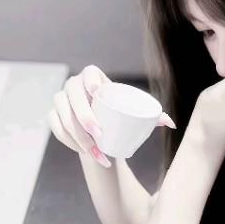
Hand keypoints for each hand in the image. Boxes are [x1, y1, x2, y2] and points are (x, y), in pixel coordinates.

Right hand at [48, 64, 175, 167]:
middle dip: (84, 117)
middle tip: (100, 134)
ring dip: (77, 135)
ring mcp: (60, 101)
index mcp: (92, 77)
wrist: (101, 126)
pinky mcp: (53, 116)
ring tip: (95, 150)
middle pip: (73, 97)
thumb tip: (171, 124)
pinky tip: (81, 150)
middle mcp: (73, 85)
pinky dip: (68, 141)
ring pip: (63, 116)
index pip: (88, 73)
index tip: (99, 92)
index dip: (90, 80)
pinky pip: (56, 128)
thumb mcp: (135, 113)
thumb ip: (154, 116)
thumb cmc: (120, 115)